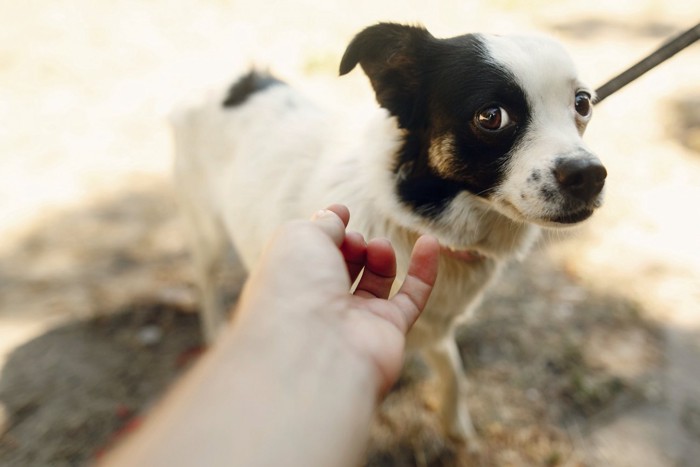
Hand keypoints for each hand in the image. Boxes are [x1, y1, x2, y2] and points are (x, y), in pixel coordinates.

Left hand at [235, 204, 439, 394]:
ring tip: (378, 248)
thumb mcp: (299, 237)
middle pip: (344, 268)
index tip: (343, 212)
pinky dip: (424, 270)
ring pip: (376, 282)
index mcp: (290, 285)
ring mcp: (355, 322)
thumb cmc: (295, 288)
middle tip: (355, 241)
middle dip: (352, 245)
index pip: (311, 255)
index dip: (327, 231)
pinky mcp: (388, 332)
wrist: (313, 348)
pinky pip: (412, 299)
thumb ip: (323, 224)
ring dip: (381, 255)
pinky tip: (429, 243)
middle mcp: (320, 307)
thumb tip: (337, 215)